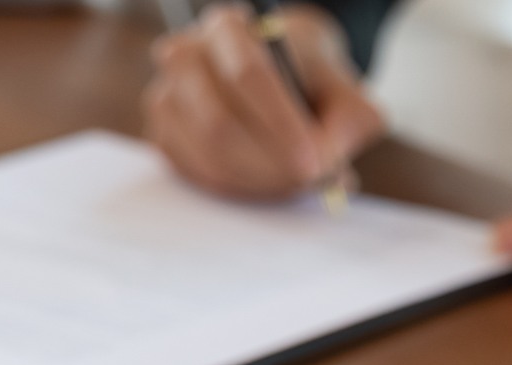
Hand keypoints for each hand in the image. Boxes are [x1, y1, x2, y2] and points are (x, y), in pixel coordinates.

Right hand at [143, 4, 383, 200]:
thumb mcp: (342, 85)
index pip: (248, 75)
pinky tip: (269, 184)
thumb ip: (349, 120)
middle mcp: (184, 58)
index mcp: (226, 28)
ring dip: (257, 181)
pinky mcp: (162, 136)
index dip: (282, 123)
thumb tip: (329, 168)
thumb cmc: (305, 76)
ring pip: (206, 153)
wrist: (276, 74)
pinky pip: (197, 174)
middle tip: (308, 182)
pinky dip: (237, 189)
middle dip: (269, 164)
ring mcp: (165, 99)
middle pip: (219, 122)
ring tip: (296, 185)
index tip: (315, 161)